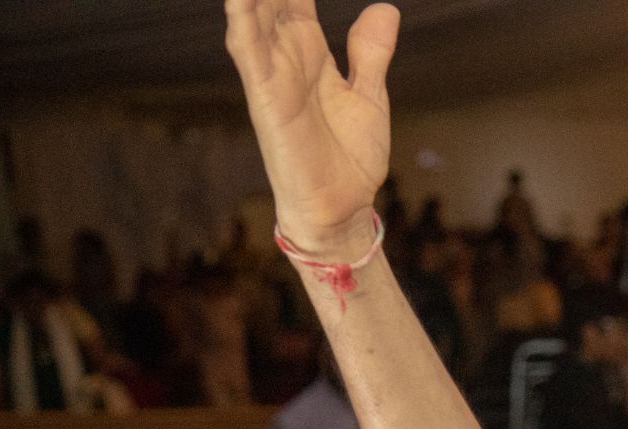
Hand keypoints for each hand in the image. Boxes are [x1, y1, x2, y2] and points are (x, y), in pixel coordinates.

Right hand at [225, 0, 399, 257]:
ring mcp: (272, 74)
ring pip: (251, 12)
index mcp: (308, 51)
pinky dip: (243, 20)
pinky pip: (248, 51)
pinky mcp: (267, 98)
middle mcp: (284, 56)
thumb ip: (370, 52)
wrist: (342, 209)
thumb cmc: (348, 158)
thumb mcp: (369, 96)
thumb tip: (384, 8)